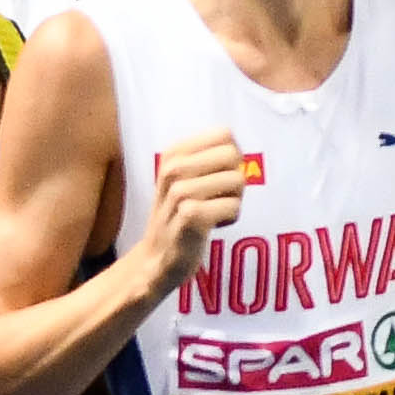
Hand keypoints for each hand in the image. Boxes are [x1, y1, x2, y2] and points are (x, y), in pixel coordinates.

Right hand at [133, 130, 248, 293]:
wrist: (156, 258)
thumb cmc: (179, 215)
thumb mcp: (184, 179)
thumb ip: (210, 159)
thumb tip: (238, 148)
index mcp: (173, 154)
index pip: (225, 135)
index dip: (232, 157)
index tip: (218, 176)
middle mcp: (173, 169)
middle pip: (233, 154)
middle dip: (235, 177)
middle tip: (219, 197)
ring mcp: (179, 192)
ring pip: (236, 180)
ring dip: (234, 200)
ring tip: (214, 212)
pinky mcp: (190, 217)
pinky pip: (233, 206)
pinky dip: (231, 217)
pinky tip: (213, 226)